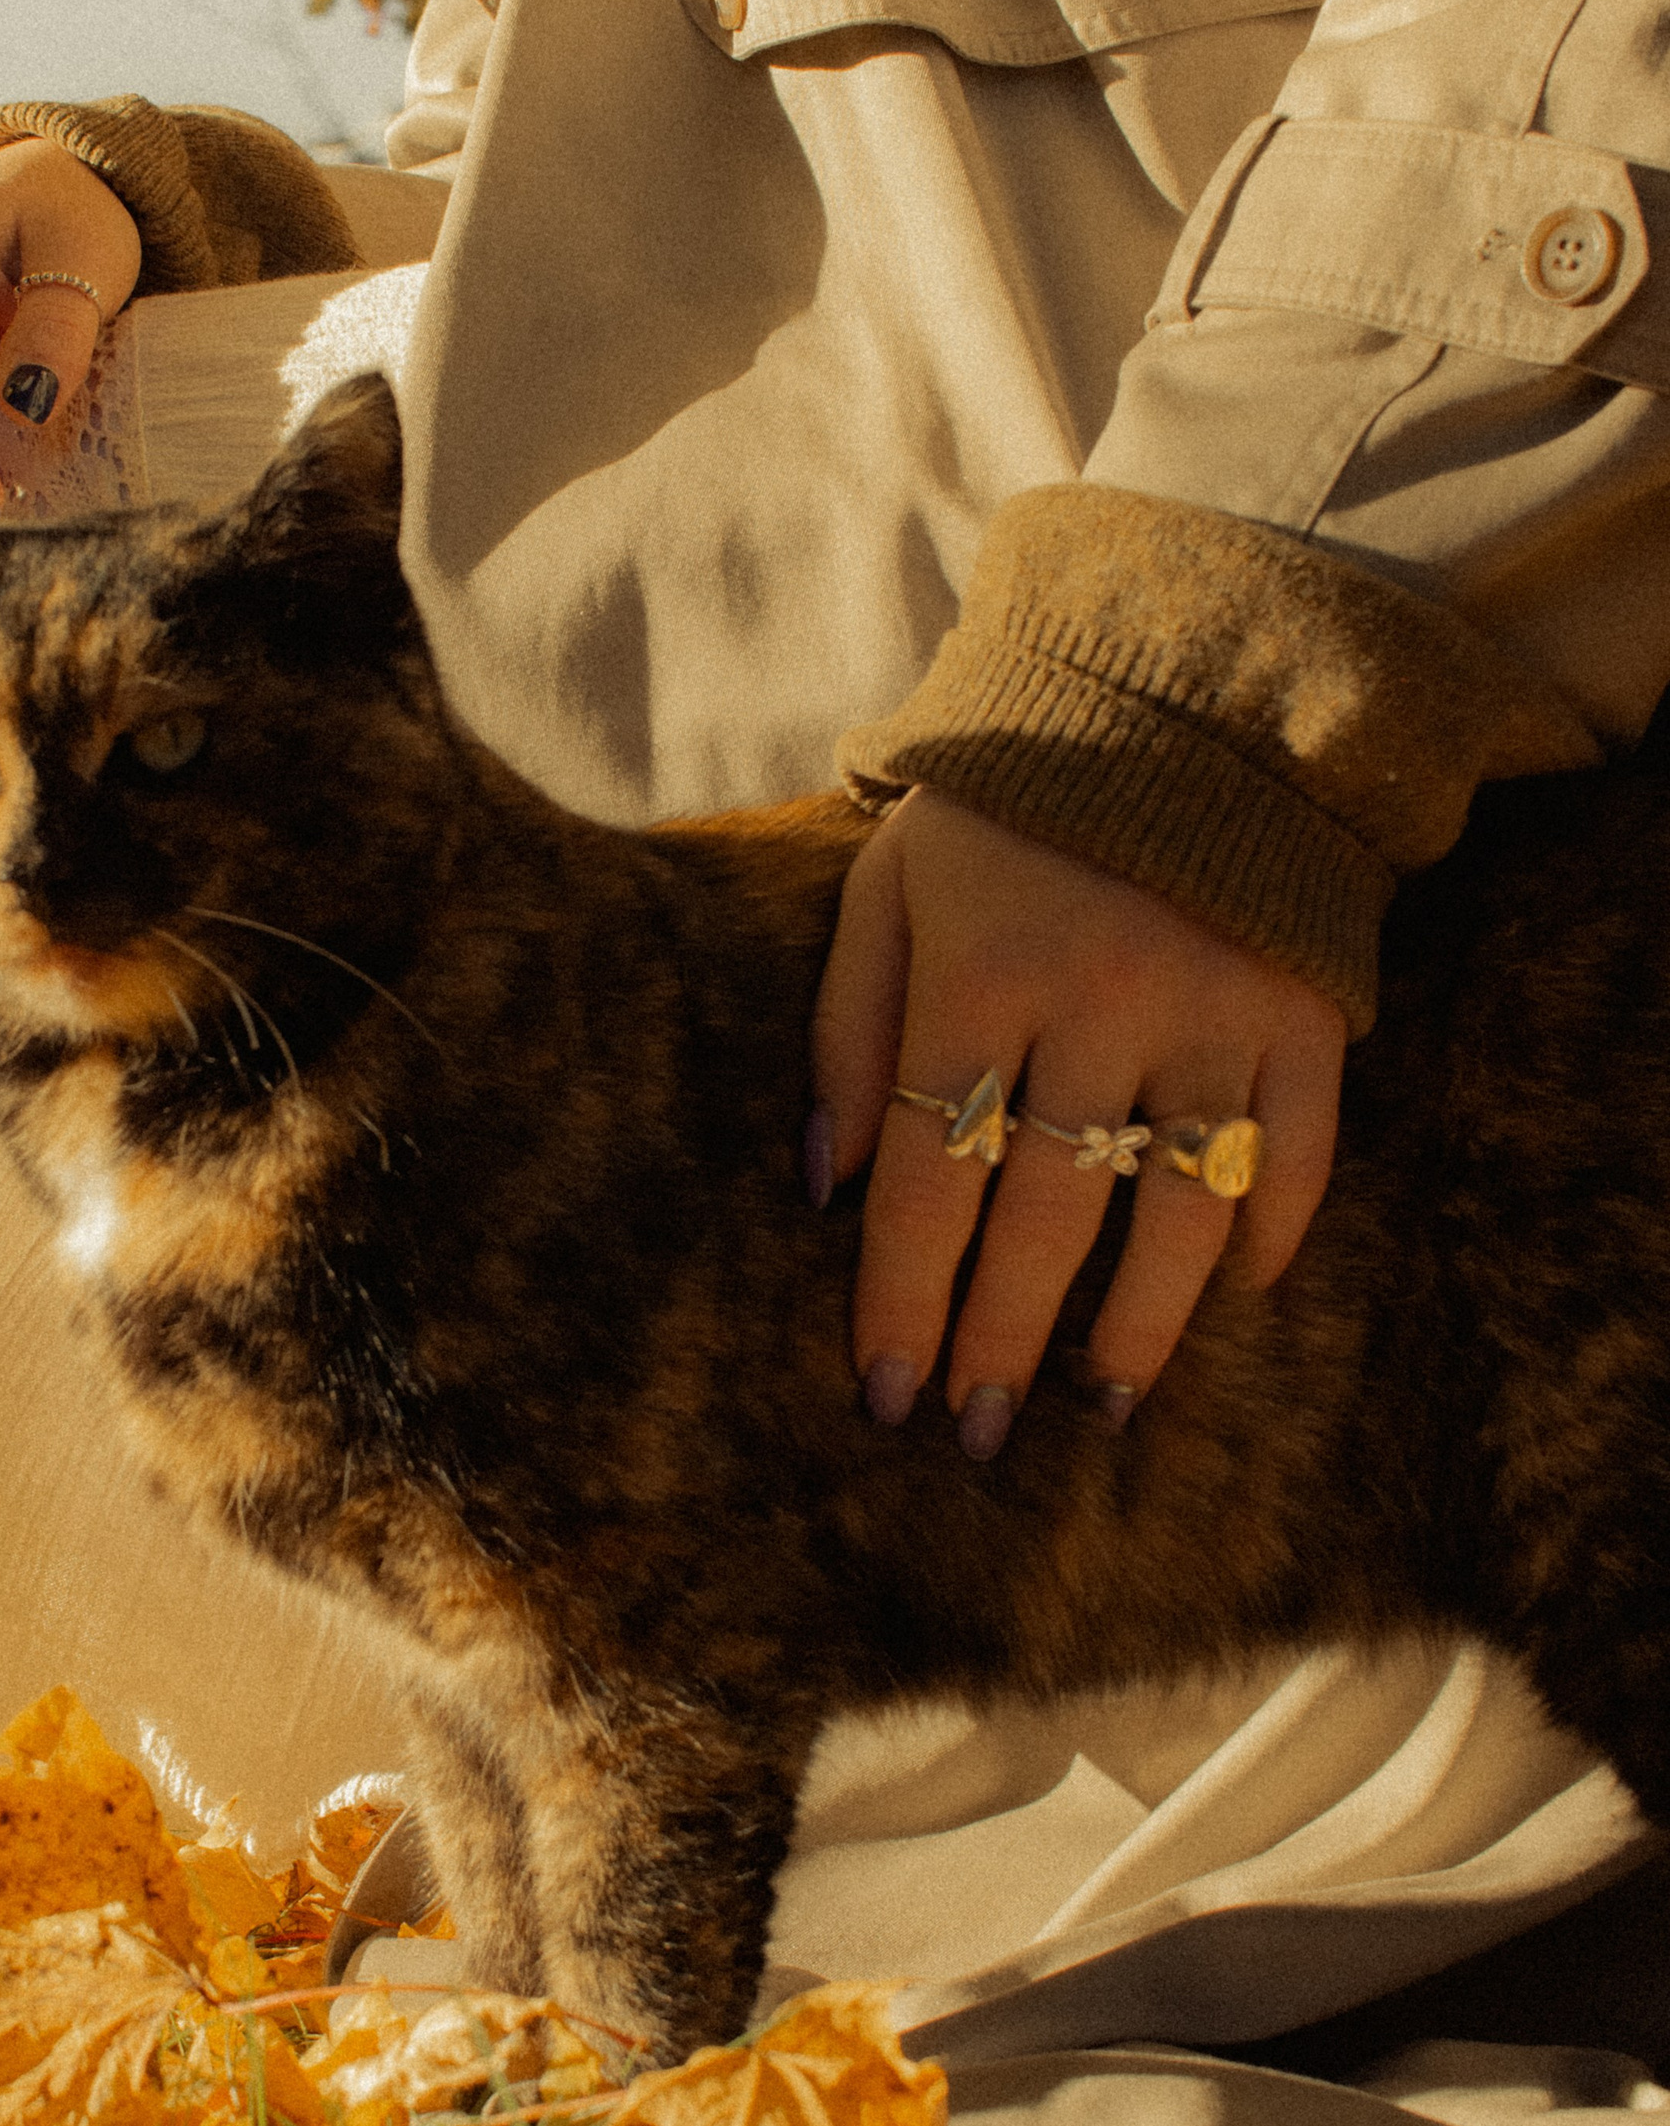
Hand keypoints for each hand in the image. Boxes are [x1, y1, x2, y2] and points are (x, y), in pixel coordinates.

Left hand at [809, 786, 1345, 1449]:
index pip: (924, 1181)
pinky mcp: (1305, 1006)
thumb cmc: (1000, 811)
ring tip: (1106, 1402)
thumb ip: (844, 1029)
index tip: (887, 1393)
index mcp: (977, 979)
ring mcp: (1214, 1011)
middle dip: (1003, 1341)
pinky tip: (1237, 1293)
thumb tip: (819, 1184)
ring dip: (1142, 1322)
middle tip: (980, 1435)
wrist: (1175, 691)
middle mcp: (1098, 1007)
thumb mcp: (888, 888)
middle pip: (1043, 1218)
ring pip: (1177, 1209)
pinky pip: (1297, 1147)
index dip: (902, 1299)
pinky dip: (1273, 1227)